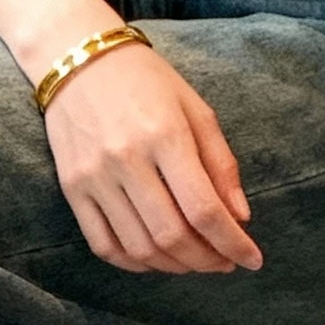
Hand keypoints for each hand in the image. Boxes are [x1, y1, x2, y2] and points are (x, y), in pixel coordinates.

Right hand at [0, 0, 259, 275]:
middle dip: (207, 259)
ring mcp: (94, 177)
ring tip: (195, 261)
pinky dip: (134, 263)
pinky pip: (103, 244)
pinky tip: (156, 259)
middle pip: (173, 235)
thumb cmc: (146, 80)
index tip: (252, 259)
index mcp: (165, 135)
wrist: (76, 59)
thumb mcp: (196, 109)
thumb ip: (220, 164)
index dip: (233, 242)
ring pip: (140, 246)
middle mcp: (127, 160)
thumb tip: (239, 218)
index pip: (204, 208)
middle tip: (225, 262)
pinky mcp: (72, 188)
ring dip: (175, 265)